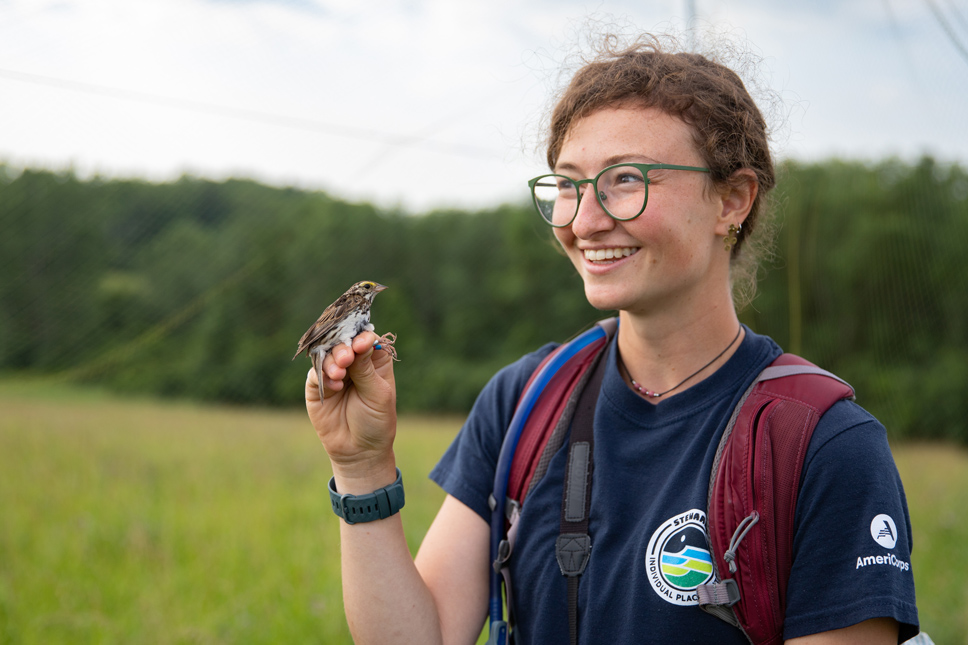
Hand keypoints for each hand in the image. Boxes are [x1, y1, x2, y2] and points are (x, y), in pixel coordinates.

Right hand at [305, 331, 397, 482]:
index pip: (366, 339)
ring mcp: (334, 372)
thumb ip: (366, 369)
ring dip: (332, 361)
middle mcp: (353, 363)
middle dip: (344, 348)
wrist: (359, 450)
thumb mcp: (377, 394)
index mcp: (374, 361)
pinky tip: (334, 386)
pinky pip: (316, 373)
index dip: (362, 337)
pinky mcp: (317, 386)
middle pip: (344, 342)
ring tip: (339, 375)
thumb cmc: (376, 421)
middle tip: (346, 359)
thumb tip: (361, 341)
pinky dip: (324, 376)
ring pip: (327, 354)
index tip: (360, 344)